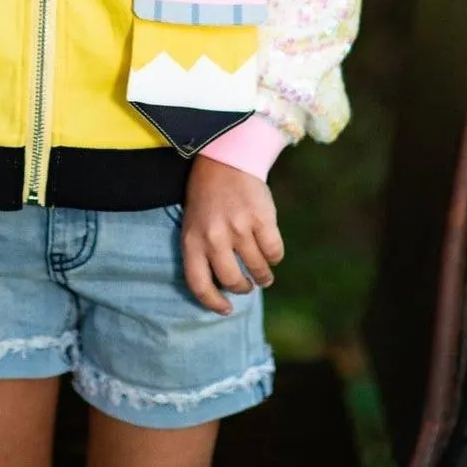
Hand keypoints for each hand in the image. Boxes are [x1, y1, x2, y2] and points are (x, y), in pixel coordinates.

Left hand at [181, 156, 284, 315]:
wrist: (226, 158)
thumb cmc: (208, 196)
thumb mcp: (194, 223)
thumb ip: (204, 251)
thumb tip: (224, 287)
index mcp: (192, 240)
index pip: (199, 285)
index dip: (213, 302)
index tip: (226, 309)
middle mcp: (214, 237)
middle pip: (232, 280)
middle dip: (243, 287)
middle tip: (248, 285)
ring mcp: (238, 228)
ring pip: (257, 269)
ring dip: (263, 275)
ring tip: (264, 274)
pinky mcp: (261, 219)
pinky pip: (274, 251)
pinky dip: (275, 257)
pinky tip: (271, 253)